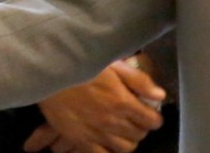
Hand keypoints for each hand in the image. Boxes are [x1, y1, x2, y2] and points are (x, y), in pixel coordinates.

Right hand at [23, 59, 164, 152]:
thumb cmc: (82, 65)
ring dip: (128, 140)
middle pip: (139, 134)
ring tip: (123, 131)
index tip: (150, 112)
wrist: (50, 74)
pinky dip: (109, 151)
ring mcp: (97, 133)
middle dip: (141, 127)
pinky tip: (107, 141)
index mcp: (122, 102)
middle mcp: (112, 121)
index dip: (154, 117)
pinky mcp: (81, 140)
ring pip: (125, 148)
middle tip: (136, 119)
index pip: (151, 120)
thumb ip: (138, 80)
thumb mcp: (113, 65)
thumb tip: (160, 96)